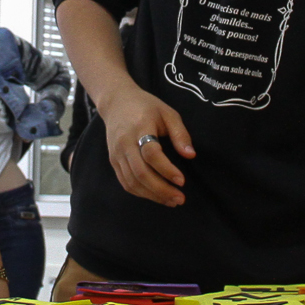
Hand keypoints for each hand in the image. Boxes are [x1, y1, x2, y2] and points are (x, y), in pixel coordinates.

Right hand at [98, 85, 194, 207]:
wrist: (116, 102)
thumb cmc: (146, 107)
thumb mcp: (168, 113)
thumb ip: (180, 134)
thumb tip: (191, 155)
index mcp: (140, 128)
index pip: (151, 154)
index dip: (166, 170)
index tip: (182, 181)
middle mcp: (125, 143)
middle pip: (140, 172)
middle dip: (161, 189)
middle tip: (180, 199)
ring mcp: (116, 154)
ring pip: (132, 181)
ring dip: (152, 195)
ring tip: (171, 201)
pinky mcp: (113, 161)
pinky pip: (125, 182)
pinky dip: (141, 193)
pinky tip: (156, 196)